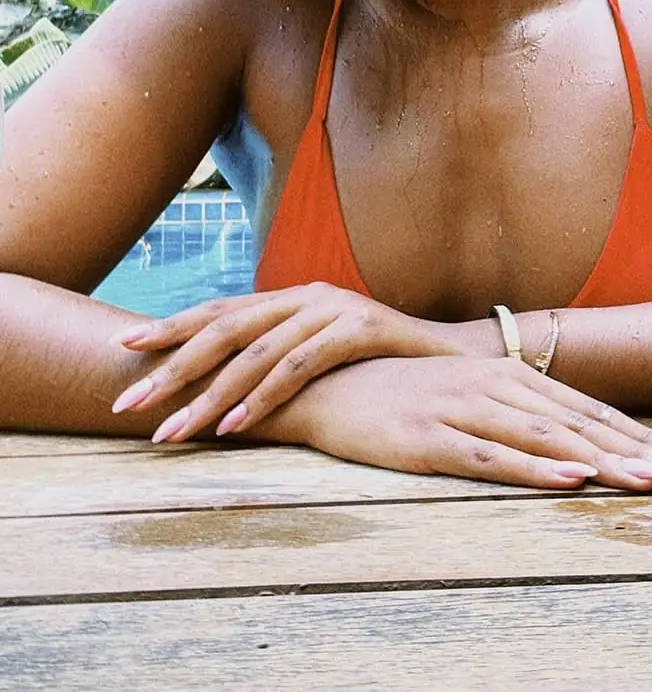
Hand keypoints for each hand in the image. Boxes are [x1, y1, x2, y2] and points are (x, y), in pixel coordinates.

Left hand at [109, 283, 454, 441]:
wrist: (454, 362)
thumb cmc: (382, 367)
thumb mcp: (324, 357)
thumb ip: (281, 359)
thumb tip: (221, 386)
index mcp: (292, 298)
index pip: (220, 310)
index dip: (170, 327)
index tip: (122, 349)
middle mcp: (307, 295)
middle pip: (227, 328)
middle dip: (173, 367)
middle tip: (131, 404)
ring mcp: (335, 308)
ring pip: (257, 350)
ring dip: (211, 394)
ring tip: (175, 431)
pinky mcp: (362, 327)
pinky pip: (302, 364)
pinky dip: (265, 395)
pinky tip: (238, 425)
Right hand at [287, 355, 651, 490]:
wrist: (330, 384)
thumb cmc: (406, 394)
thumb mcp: (469, 396)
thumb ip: (517, 411)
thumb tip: (572, 441)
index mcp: (511, 377)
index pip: (591, 412)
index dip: (643, 437)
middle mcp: (496, 386)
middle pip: (581, 426)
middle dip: (641, 453)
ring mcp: (463, 409)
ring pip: (546, 440)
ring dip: (603, 464)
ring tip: (649, 482)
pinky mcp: (430, 438)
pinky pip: (489, 456)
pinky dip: (532, 469)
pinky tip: (567, 481)